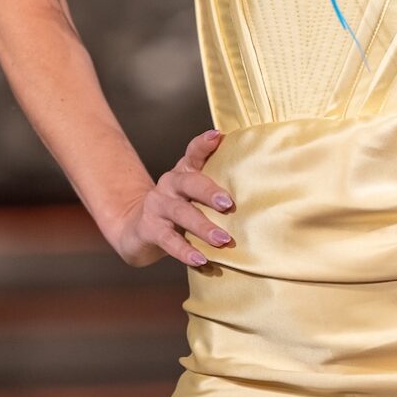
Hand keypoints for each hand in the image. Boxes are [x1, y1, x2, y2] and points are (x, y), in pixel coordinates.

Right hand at [111, 129, 235, 268]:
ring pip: (181, 213)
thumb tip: (258, 190)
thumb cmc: (179, 210)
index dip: (204, 144)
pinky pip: (169, 240)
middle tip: (228, 204)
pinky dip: (185, 251)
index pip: (193, 153)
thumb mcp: (194, 195)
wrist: (138, 229)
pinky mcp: (150, 229)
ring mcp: (157, 206)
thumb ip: (216, 188)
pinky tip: (201, 260)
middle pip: (189, 183)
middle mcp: (169, 184)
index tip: (217, 136)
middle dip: (209, 192)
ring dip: (203, 227)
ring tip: (223, 240)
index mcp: (184, 172)